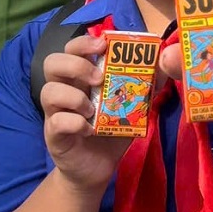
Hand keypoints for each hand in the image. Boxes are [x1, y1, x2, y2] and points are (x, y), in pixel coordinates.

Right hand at [40, 32, 134, 192]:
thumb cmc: (112, 131)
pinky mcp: (54, 135)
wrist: (98, 169)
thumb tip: (164, 66)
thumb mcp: (133, 107)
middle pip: (52, 62)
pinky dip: (74, 122)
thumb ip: (145, 86)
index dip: (83, 42)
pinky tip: (89, 130)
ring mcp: (56, 113)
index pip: (71, 49)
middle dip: (76, 65)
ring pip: (48, 91)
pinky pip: (56, 121)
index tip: (102, 45)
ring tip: (93, 109)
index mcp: (82, 79)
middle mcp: (65, 91)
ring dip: (74, 96)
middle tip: (99, 78)